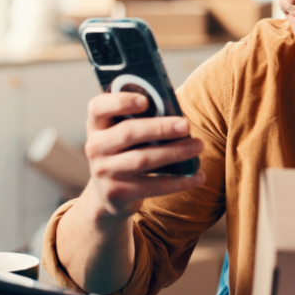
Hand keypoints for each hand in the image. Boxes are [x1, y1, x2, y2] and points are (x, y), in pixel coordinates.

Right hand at [83, 92, 205, 219]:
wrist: (109, 193)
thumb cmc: (127, 151)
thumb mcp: (126, 133)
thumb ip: (144, 119)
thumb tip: (177, 114)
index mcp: (97, 124)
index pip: (99, 107)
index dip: (120, 102)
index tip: (145, 100)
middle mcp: (95, 146)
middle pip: (128, 133)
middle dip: (160, 128)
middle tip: (186, 125)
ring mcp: (104, 172)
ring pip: (143, 159)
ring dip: (174, 152)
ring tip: (198, 145)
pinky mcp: (117, 193)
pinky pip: (153, 186)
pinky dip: (179, 181)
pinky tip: (197, 176)